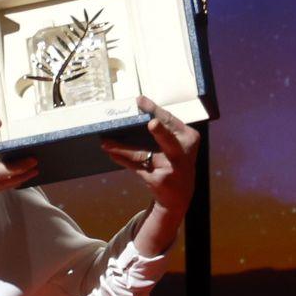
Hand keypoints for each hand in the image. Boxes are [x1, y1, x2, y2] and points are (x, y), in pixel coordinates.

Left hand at [100, 96, 199, 217]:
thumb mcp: (174, 143)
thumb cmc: (174, 160)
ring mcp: (171, 169)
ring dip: (122, 148)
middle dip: (161, 132)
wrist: (179, 194)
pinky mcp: (158, 181)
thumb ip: (161, 129)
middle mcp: (182, 153)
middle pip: (169, 141)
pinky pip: (136, 167)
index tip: (139, 100)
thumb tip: (135, 108)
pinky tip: (112, 153)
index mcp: (188, 137)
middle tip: (151, 124)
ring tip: (107, 143)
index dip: (154, 110)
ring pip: (143, 154)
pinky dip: (122, 159)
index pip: (169, 120)